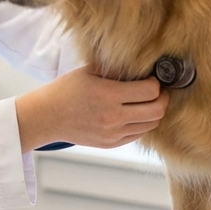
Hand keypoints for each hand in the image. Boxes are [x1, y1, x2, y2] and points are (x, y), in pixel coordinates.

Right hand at [14, 66, 168, 151]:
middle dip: (162, 99)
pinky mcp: (111, 144)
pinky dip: (141, 124)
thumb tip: (141, 65)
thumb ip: (116, 69)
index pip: (150, 91)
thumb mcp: (89, 71)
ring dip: (153, 113)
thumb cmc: (67, 90)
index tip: (151, 79)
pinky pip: (138, 135)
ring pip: (151, 125)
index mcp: (108, 95)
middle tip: (158, 92)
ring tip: (146, 103)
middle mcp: (113, 117)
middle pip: (156, 111)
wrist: (48, 116)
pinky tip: (134, 114)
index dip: (156, 83)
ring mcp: (113, 133)